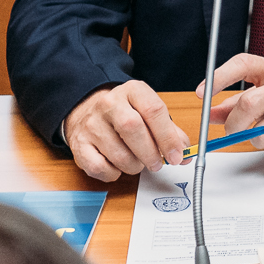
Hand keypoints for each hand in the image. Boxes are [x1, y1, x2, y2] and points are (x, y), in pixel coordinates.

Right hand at [63, 80, 189, 180]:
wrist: (89, 111)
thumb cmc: (126, 114)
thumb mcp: (150, 113)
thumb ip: (171, 132)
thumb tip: (185, 154)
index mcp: (133, 91)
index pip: (154, 110)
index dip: (168, 137)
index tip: (177, 155)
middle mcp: (110, 103)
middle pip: (134, 129)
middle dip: (151, 153)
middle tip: (158, 164)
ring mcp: (91, 124)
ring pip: (118, 153)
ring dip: (134, 165)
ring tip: (138, 162)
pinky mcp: (78, 144)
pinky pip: (99, 167)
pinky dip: (114, 173)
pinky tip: (119, 166)